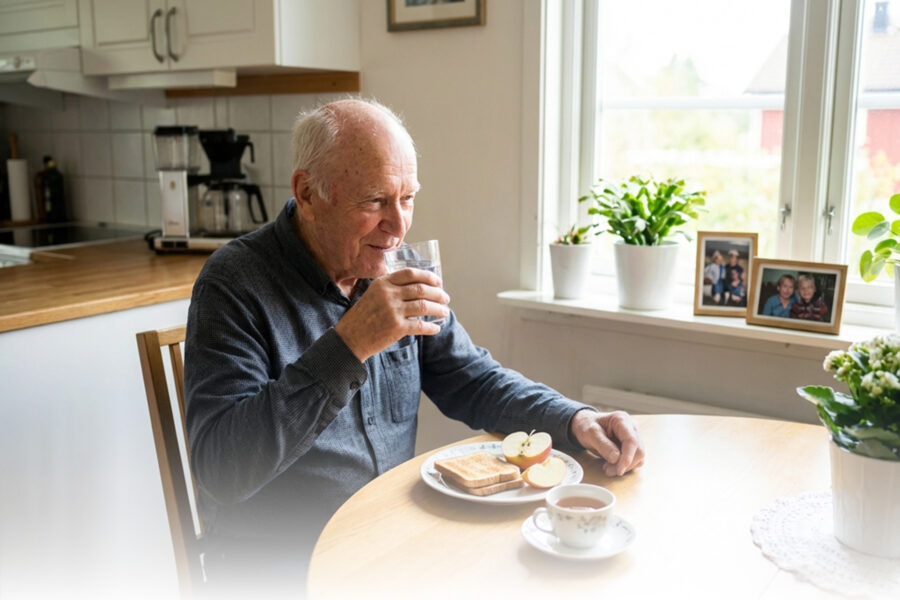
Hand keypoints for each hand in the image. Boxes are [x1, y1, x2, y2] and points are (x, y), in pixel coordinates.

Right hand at [335, 268, 449, 361]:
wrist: (350, 338)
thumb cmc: (363, 316)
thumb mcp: (372, 294)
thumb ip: (389, 287)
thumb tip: (416, 286)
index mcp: (383, 283)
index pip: (410, 273)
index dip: (427, 276)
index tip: (438, 281)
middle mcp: (388, 294)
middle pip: (421, 289)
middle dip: (437, 293)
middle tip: (445, 298)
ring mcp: (393, 311)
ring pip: (424, 306)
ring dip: (438, 309)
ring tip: (445, 312)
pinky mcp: (396, 328)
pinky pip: (420, 325)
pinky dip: (431, 327)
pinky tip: (436, 328)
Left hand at [569, 409, 643, 476]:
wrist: (585, 425)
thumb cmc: (587, 426)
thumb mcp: (590, 434)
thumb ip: (603, 445)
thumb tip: (616, 458)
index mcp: (622, 420)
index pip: (631, 441)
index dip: (628, 457)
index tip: (619, 470)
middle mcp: (632, 427)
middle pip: (639, 450)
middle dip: (625, 464)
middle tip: (607, 470)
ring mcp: (634, 436)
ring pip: (639, 457)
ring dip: (625, 467)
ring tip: (607, 468)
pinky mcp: (633, 446)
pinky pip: (635, 460)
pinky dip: (625, 466)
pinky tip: (612, 466)